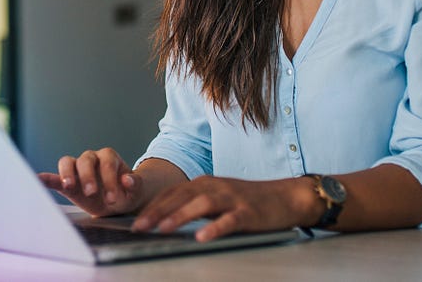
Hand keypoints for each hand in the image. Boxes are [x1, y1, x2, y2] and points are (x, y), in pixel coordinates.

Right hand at [37, 148, 144, 216]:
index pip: (107, 162)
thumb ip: (134, 184)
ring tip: (69, 186)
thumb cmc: (126, 193)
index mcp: (109, 158)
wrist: (118, 203)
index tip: (112, 198)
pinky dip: (47, 178)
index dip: (109, 178)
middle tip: (92, 193)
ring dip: (67, 174)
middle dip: (88, 176)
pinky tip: (38, 181)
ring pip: (67, 162)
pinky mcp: (67, 182)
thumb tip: (127, 179)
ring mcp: (77, 169)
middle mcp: (92, 159)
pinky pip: (54, 178)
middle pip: (85, 159)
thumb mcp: (135, 191)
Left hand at [131, 175, 316, 241]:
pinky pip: (229, 220)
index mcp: (204, 183)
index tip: (136, 220)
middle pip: (181, 197)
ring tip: (163, 229)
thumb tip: (166, 219)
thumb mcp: (217, 198)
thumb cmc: (248, 201)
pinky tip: (202, 236)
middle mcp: (215, 187)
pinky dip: (215, 227)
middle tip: (140, 226)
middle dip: (158, 212)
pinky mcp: (248, 212)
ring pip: (201, 204)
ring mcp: (232, 198)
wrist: (285, 197)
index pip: (172, 193)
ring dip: (180, 216)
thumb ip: (195, 205)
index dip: (153, 206)